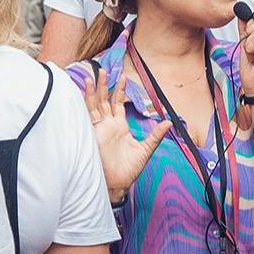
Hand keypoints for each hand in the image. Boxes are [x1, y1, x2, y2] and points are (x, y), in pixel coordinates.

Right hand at [84, 69, 165, 202]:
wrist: (117, 184)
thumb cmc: (128, 170)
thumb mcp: (145, 150)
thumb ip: (155, 135)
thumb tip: (168, 122)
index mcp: (120, 126)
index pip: (118, 104)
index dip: (119, 90)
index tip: (123, 76)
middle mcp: (108, 125)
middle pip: (104, 100)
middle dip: (104, 85)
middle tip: (104, 70)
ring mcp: (99, 128)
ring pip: (94, 104)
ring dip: (94, 90)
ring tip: (95, 74)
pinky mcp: (93, 133)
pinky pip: (87, 114)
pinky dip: (86, 102)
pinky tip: (85, 90)